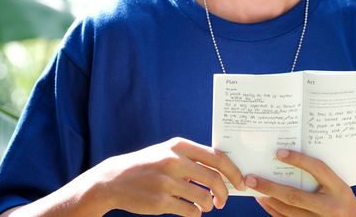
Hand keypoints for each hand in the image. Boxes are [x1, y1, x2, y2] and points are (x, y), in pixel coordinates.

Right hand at [92, 137, 244, 215]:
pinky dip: (195, 213)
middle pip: (214, 178)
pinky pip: (190, 211)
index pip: (217, 157)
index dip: (233, 171)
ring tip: (205, 205)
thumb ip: (193, 157)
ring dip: (208, 205)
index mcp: (180, 146)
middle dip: (225, 192)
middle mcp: (175, 161)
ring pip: (203, 197)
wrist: (115, 179)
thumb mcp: (169, 152)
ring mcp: (167, 182)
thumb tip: (224, 169)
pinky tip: (192, 210)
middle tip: (223, 200)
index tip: (240, 182)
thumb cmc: (149, 164)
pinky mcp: (160, 201)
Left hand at [246, 149, 355, 216]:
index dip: (298, 159)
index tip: (279, 152)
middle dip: (270, 187)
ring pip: (288, 212)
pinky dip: (274, 211)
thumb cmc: (343, 199)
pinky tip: (265, 202)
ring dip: (269, 200)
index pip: (317, 169)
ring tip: (254, 189)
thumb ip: (319, 173)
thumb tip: (289, 158)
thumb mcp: (338, 184)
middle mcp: (330, 208)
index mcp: (339, 189)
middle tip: (251, 178)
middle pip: (294, 196)